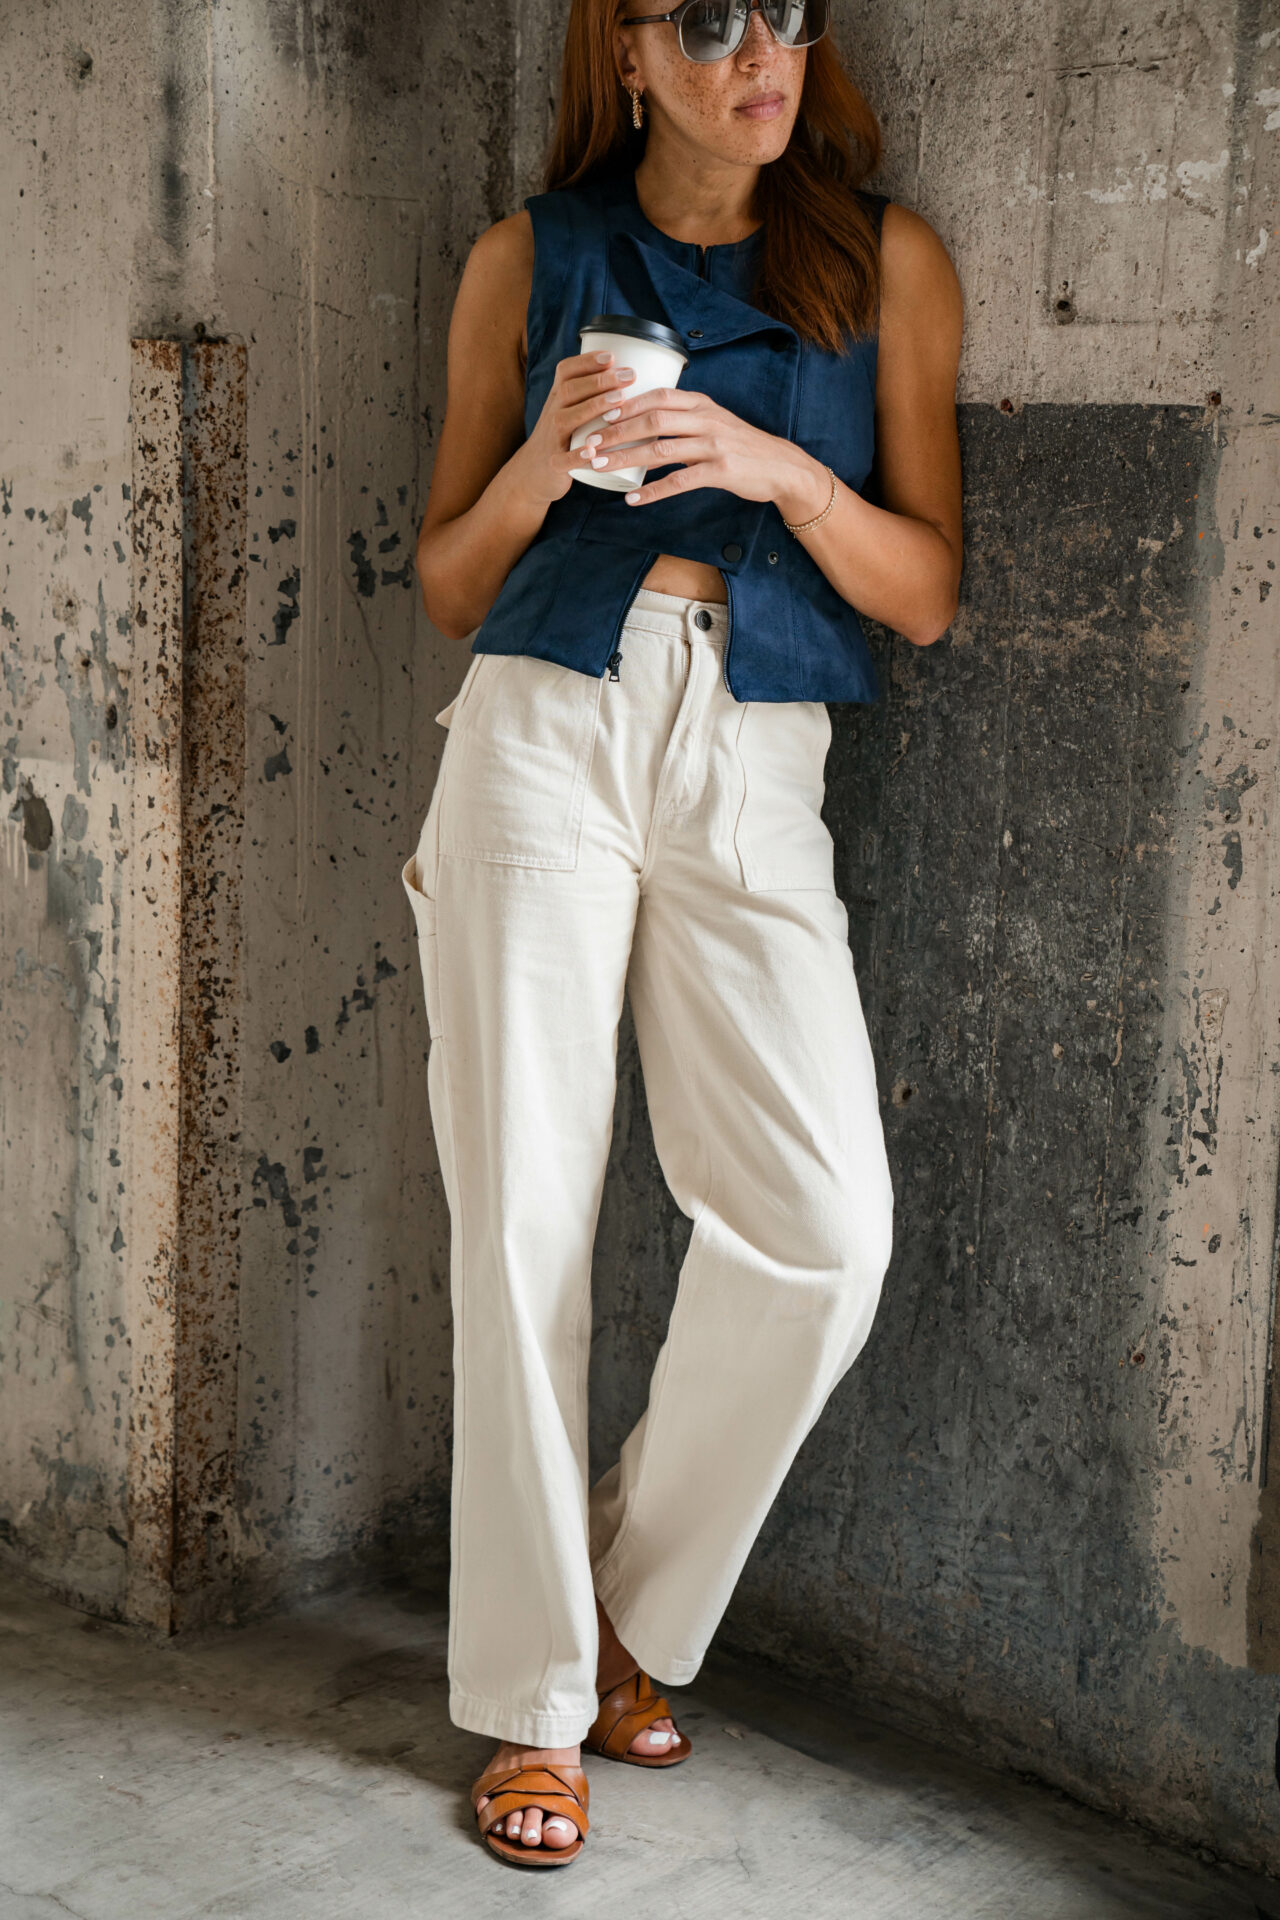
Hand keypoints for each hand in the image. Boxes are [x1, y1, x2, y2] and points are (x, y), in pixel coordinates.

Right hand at [509, 351, 637, 507]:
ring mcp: (551, 438)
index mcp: (557, 398)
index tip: (611, 356)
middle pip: (570, 390)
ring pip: (566, 419)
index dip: (586, 362)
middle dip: (600, 381)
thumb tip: (630, 374)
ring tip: (620, 400)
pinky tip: (592, 451)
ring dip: (593, 407)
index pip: (566, 371)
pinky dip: (576, 455)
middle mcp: (552, 413)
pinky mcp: (554, 464)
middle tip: (629, 375)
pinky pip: (563, 459)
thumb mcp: (569, 410)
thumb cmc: (563, 437)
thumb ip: (590, 393)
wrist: (533, 472)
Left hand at [570, 386, 832, 520]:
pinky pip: (680, 481)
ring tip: (601, 467)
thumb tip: (645, 417)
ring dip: (626, 458)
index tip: (599, 412)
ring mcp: (713, 445)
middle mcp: (705, 420)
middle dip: (617, 431)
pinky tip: (633, 499)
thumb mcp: (714, 421)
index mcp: (701, 404)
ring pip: (661, 449)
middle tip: (589, 442)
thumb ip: (685, 417)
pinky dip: (653, 490)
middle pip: (653, 420)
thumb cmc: (742, 446)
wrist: (781, 467)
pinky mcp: (720, 471)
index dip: (626, 404)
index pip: (657, 396)